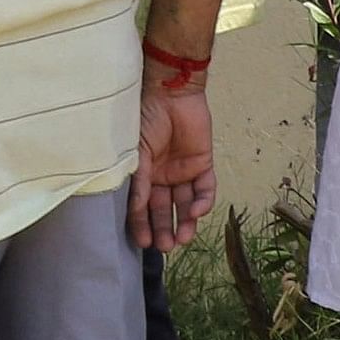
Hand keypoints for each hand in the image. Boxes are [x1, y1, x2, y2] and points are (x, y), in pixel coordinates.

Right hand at [130, 73, 219, 253]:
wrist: (170, 92)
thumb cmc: (145, 118)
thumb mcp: (136, 153)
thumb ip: (139, 181)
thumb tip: (135, 210)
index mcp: (143, 174)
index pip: (142, 206)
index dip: (141, 224)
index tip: (142, 242)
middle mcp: (163, 176)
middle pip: (164, 210)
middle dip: (164, 229)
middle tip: (164, 247)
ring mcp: (183, 171)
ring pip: (186, 204)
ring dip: (185, 222)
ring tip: (183, 240)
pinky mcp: (203, 164)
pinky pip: (205, 188)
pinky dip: (202, 202)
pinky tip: (196, 212)